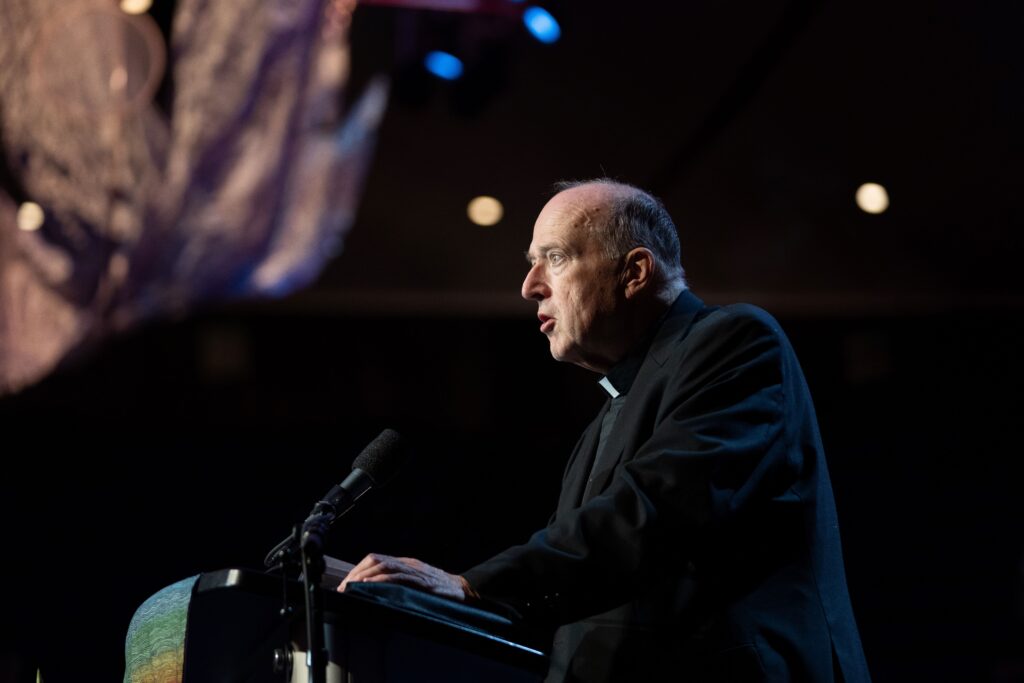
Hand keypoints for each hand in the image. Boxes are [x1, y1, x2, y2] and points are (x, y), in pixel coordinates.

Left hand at [337, 553, 473, 600]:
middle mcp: (407, 563)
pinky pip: (400, 577)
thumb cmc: (437, 589)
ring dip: (365, 576)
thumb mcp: (414, 582)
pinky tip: (372, 586)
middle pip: (375, 559)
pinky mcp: (422, 581)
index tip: (344, 583)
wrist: (461, 589)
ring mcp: (415, 570)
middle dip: (356, 573)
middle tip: (343, 587)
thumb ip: (397, 582)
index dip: (357, 569)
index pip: (374, 558)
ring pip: (385, 565)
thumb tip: (372, 591)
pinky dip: (383, 580)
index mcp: (404, 562)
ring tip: (352, 587)